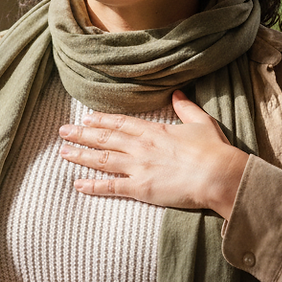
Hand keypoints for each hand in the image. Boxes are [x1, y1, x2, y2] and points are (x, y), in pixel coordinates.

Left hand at [57, 90, 247, 219]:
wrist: (219, 175)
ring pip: (102, 159)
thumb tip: (176, 93)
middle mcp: (140, 146)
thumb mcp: (200, 122)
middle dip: (82, 134)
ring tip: (63, 152)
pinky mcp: (140, 188)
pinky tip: (78, 184)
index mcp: (154, 130)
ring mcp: (138, 167)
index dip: (101, 120)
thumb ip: (185, 107)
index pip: (120, 123)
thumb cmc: (213, 150)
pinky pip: (110, 187)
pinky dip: (92, 185)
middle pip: (104, 138)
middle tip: (63, 131)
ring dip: (81, 155)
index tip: (86, 117)